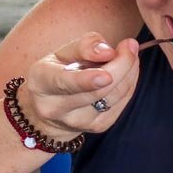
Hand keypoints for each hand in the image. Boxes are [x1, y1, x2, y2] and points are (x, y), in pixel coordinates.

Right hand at [20, 32, 140, 140]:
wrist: (49, 110)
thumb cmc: (56, 73)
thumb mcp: (61, 53)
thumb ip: (83, 46)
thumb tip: (108, 51)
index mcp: (41, 83)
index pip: (64, 82)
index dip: (86, 80)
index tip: (106, 75)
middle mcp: (56, 108)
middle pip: (97, 90)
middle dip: (121, 65)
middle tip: (130, 45)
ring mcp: (77, 121)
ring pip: (114, 95)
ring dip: (129, 71)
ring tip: (128, 53)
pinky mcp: (97, 127)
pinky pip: (122, 103)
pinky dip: (130, 83)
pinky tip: (128, 71)